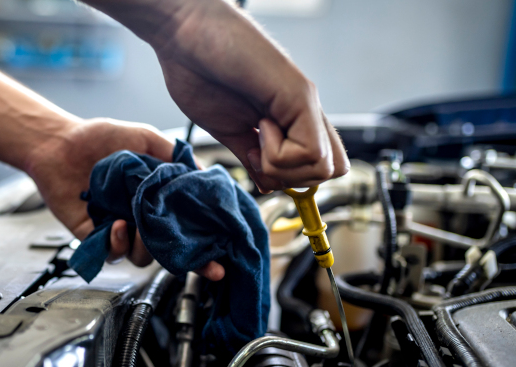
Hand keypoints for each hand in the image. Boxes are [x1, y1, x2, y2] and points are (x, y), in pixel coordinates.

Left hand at [24, 118, 224, 280]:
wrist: (59, 142)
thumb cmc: (99, 138)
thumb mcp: (145, 138)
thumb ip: (174, 156)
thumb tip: (203, 173)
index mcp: (158, 199)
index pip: (186, 229)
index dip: (203, 248)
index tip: (218, 262)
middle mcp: (141, 218)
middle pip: (169, 250)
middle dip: (180, 256)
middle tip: (180, 243)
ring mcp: (118, 229)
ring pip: (142, 257)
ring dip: (146, 246)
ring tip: (138, 225)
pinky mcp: (94, 236)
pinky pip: (111, 253)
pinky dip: (117, 243)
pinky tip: (115, 223)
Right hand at [153, 0, 349, 191]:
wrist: (183, 33)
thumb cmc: (196, 69)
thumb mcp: (226, 129)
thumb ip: (250, 156)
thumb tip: (267, 184)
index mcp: (287, 118)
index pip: (319, 164)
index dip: (291, 178)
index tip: (257, 163)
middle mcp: (303, 110)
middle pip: (331, 170)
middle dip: (291, 178)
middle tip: (258, 152)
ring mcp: (304, 102)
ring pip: (324, 168)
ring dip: (283, 166)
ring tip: (257, 132)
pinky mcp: (299, 95)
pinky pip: (310, 152)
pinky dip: (279, 154)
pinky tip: (259, 125)